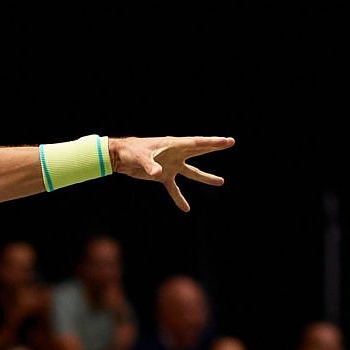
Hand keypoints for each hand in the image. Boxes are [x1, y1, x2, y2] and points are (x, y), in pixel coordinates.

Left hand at [110, 136, 232, 212]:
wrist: (120, 157)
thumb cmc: (130, 151)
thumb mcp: (140, 157)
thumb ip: (150, 165)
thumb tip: (158, 173)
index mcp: (173, 145)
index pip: (197, 143)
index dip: (213, 143)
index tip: (227, 141)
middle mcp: (175, 154)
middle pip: (199, 151)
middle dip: (214, 147)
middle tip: (230, 142)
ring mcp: (170, 165)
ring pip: (191, 173)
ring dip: (205, 177)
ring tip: (221, 182)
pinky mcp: (162, 176)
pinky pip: (174, 189)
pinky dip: (179, 198)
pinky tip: (186, 209)